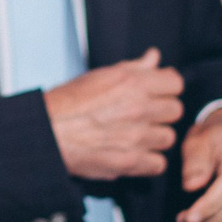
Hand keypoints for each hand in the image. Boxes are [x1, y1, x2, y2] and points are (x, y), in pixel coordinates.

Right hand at [44, 50, 182, 180]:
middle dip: (162, 112)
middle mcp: (139, 108)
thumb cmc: (67, 102)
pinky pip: (159, 164)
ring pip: (169, 138)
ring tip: (138, 136)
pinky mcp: (130, 162)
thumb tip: (154, 57)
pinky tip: (135, 154)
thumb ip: (133, 68)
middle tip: (145, 115)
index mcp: (133, 83)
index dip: (166, 87)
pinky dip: (149, 161)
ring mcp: (136, 137)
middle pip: (176, 110)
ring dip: (156, 138)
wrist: (46, 132)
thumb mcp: (99, 76)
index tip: (157, 93)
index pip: (176, 83)